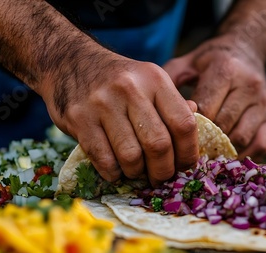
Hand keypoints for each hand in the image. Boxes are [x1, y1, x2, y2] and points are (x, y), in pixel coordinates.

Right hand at [42, 50, 198, 184]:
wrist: (69, 62)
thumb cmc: (116, 79)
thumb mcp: (148, 80)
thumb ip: (171, 104)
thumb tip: (196, 125)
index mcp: (154, 79)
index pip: (184, 123)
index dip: (189, 153)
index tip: (185, 166)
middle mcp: (130, 89)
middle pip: (158, 145)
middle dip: (163, 171)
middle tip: (160, 178)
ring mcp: (102, 103)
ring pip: (131, 156)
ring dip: (136, 173)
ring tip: (135, 171)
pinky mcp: (79, 119)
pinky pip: (103, 160)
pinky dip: (113, 173)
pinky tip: (115, 169)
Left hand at [163, 36, 265, 159]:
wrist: (245, 50)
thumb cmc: (210, 60)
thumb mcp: (187, 62)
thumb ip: (169, 78)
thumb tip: (153, 106)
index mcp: (225, 70)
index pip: (206, 109)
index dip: (189, 127)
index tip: (174, 137)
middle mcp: (248, 87)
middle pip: (223, 126)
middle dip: (203, 142)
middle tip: (184, 152)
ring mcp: (263, 104)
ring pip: (241, 139)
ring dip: (221, 151)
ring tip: (202, 157)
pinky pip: (259, 145)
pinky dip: (241, 156)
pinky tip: (223, 157)